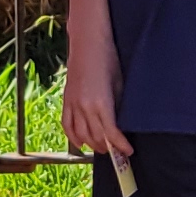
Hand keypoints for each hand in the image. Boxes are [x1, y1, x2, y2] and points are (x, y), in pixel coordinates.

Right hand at [61, 27, 128, 163]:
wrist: (88, 43)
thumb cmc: (108, 59)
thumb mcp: (119, 83)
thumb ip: (118, 105)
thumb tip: (121, 123)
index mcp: (101, 103)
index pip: (112, 133)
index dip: (121, 146)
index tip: (128, 151)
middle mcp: (85, 107)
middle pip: (96, 137)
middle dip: (108, 148)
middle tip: (118, 153)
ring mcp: (73, 104)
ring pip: (81, 135)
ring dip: (93, 145)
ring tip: (103, 148)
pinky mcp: (66, 100)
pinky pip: (67, 125)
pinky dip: (74, 137)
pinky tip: (81, 144)